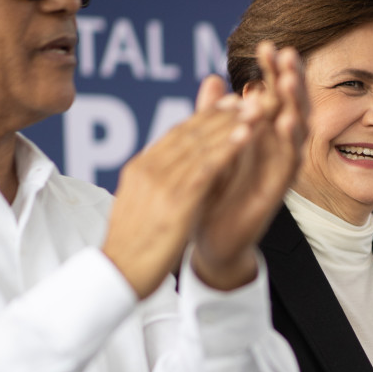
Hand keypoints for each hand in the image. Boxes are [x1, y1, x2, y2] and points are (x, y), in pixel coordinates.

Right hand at [101, 80, 250, 297]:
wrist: (116, 274)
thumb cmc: (130, 248)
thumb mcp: (139, 207)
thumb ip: (153, 185)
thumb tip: (167, 175)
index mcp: (139, 168)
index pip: (176, 134)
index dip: (204, 117)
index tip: (226, 104)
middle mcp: (148, 168)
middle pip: (190, 132)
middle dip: (222, 113)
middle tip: (248, 97)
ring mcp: (161, 182)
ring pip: (202, 144)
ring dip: (232, 124)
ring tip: (256, 108)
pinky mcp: (176, 200)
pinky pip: (207, 167)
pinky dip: (228, 148)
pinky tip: (248, 136)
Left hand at [191, 42, 307, 289]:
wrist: (213, 239)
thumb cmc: (214, 192)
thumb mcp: (212, 147)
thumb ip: (213, 115)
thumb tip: (210, 79)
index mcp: (262, 136)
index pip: (273, 96)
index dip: (272, 72)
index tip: (268, 45)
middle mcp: (275, 150)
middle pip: (290, 107)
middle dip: (289, 80)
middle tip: (285, 53)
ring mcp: (278, 171)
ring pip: (294, 132)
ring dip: (293, 105)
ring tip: (288, 79)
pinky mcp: (275, 192)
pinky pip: (286, 164)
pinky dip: (287, 142)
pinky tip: (285, 121)